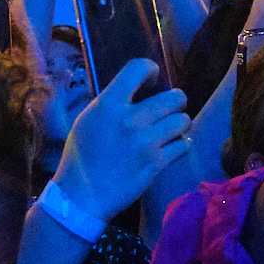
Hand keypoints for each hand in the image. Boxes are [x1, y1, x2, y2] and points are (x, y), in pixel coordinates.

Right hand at [52, 60, 190, 220]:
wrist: (82, 196)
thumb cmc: (81, 156)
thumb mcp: (88, 119)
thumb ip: (111, 103)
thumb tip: (136, 91)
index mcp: (109, 104)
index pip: (138, 68)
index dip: (150, 69)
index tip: (152, 79)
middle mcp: (131, 120)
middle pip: (174, 97)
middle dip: (176, 99)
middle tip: (169, 106)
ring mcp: (147, 143)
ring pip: (183, 120)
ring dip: (179, 122)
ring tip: (171, 127)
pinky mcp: (156, 163)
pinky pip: (183, 145)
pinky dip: (180, 144)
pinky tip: (172, 145)